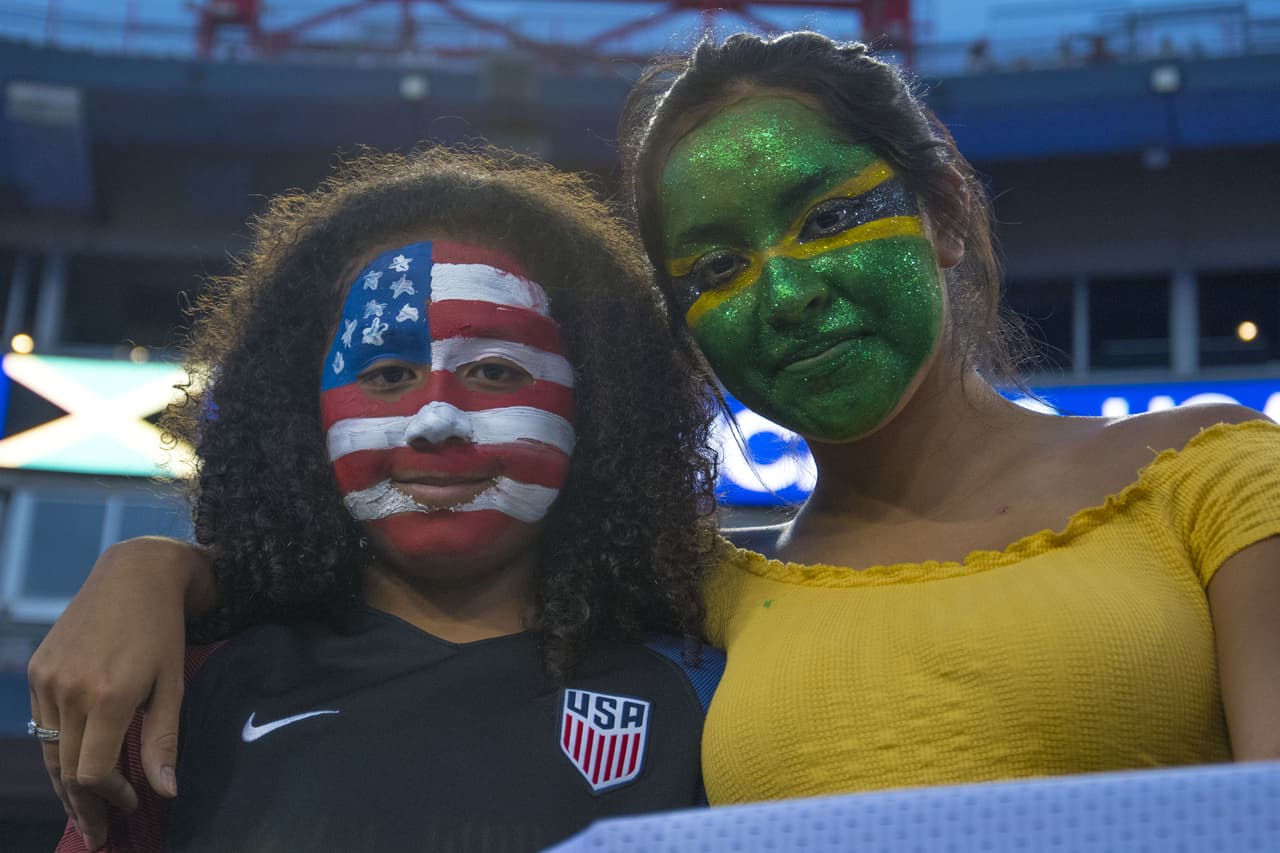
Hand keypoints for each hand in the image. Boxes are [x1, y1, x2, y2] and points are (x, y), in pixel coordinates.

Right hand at [27, 536, 213, 849]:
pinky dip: (56, 749)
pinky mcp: (38, 668)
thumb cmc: (163, 631)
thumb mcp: (173, 684)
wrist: (134, 576)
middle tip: (99, 833)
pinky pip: (41, 723)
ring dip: (65, 784)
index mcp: (109, 695)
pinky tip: (72, 766)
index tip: (131, 804)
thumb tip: (166, 792)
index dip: (109, 797)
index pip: (92, 772)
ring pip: (49, 750)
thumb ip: (164, 740)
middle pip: (66, 768)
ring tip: (84, 811)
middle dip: (83, 805)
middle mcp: (70, 688)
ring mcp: (47, 677)